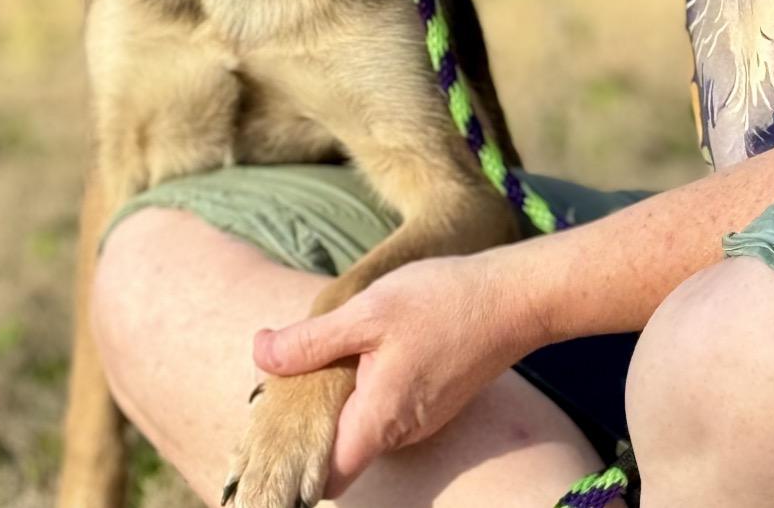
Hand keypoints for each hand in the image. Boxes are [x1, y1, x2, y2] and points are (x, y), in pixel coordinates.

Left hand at [252, 253, 538, 497]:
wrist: (513, 295)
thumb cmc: (440, 301)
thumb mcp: (366, 312)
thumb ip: (311, 340)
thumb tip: (260, 353)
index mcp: (380, 420)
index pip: (325, 478)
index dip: (294, 462)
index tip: (274, 423)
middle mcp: (403, 432)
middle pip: (342, 452)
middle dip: (312, 421)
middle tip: (291, 372)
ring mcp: (424, 418)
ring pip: (365, 426)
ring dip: (341, 398)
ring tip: (327, 349)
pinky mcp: (436, 399)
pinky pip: (388, 408)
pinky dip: (368, 387)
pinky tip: (367, 346)